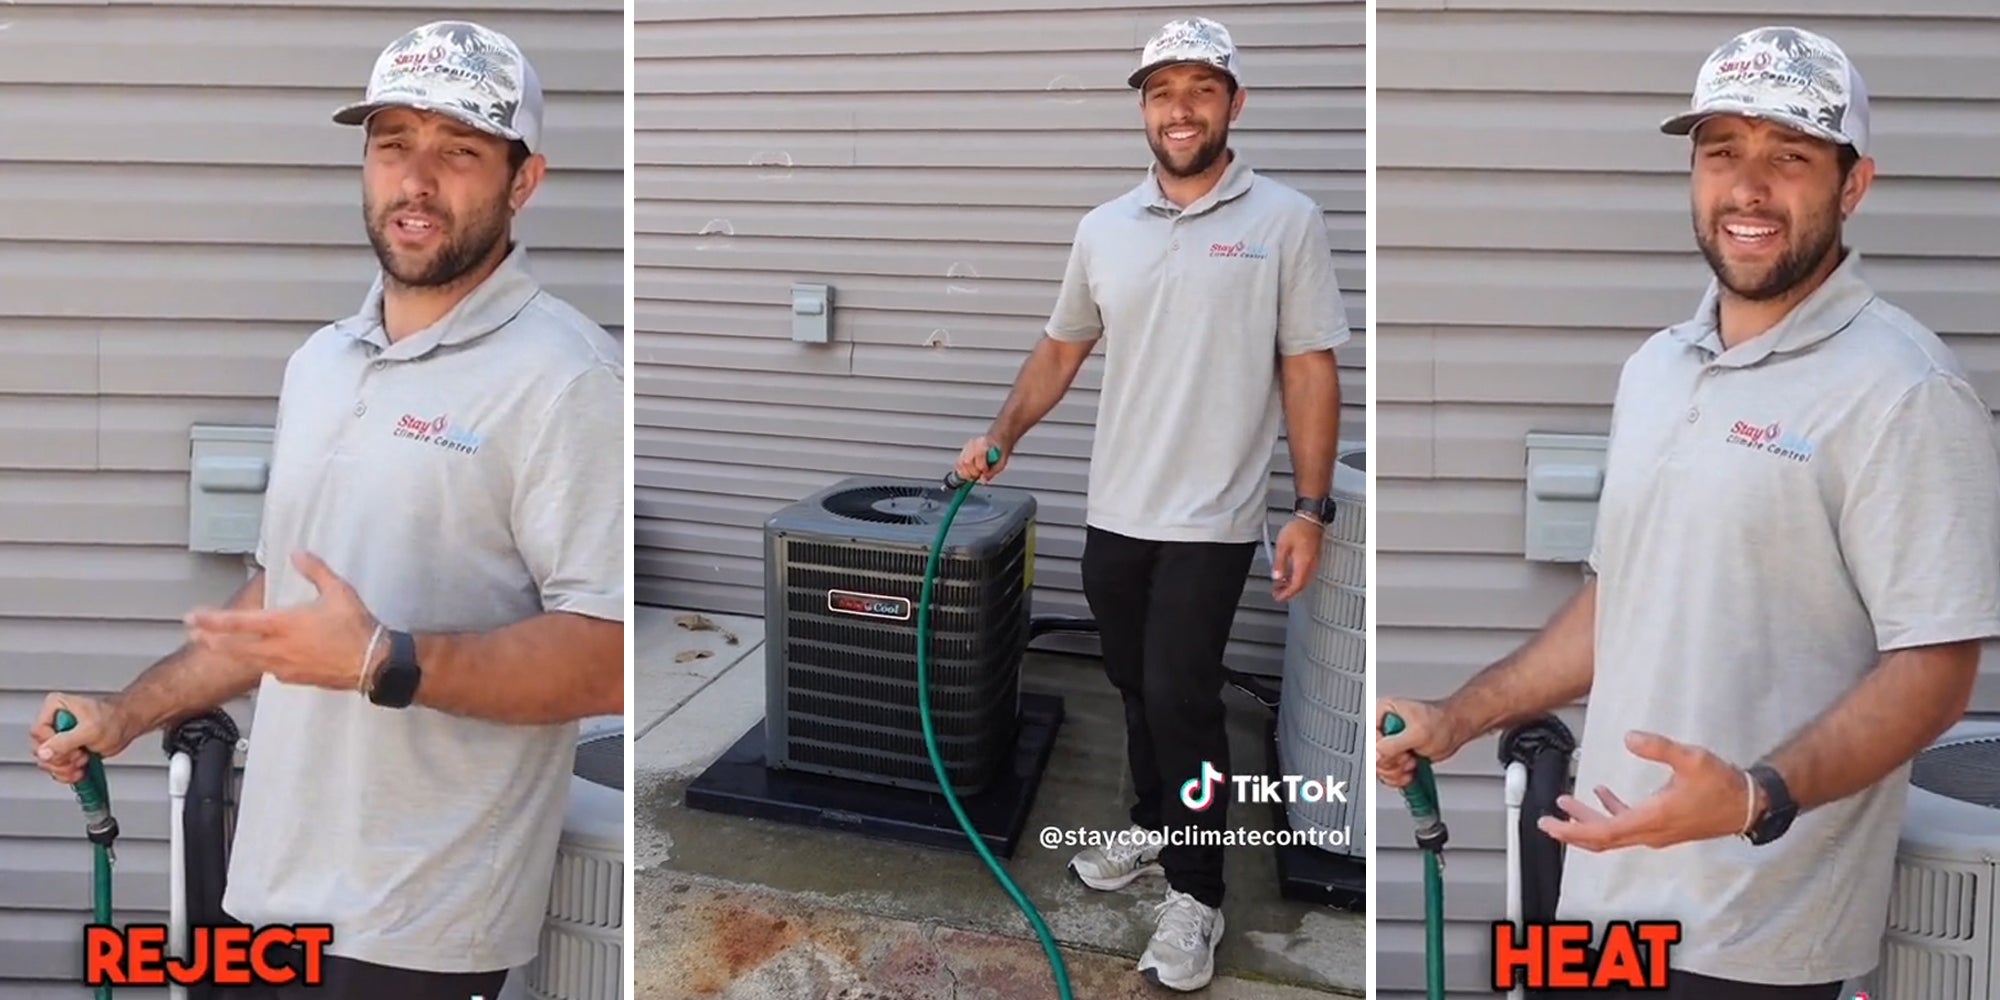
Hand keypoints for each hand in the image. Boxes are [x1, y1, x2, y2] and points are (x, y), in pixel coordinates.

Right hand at [30, 693, 134, 784]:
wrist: (126, 726)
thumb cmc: (113, 719)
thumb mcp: (90, 730)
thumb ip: (65, 742)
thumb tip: (44, 753)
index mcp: (54, 707)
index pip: (38, 733)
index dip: (52, 745)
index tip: (72, 748)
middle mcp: (51, 721)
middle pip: (40, 750)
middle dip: (61, 759)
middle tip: (79, 756)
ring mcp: (57, 737)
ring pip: (46, 762)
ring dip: (64, 769)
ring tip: (83, 761)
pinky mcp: (64, 750)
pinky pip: (55, 768)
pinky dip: (67, 774)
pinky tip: (80, 771)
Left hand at [183, 551, 381, 692]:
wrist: (373, 664)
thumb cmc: (356, 626)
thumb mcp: (339, 591)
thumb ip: (315, 570)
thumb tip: (297, 552)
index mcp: (285, 624)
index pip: (239, 622)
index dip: (213, 620)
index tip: (192, 617)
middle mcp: (279, 647)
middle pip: (235, 646)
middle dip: (211, 639)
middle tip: (192, 634)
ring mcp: (285, 666)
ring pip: (248, 660)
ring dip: (229, 651)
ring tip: (216, 647)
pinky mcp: (296, 678)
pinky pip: (269, 670)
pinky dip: (258, 662)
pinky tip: (259, 660)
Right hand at [954, 434, 1009, 482]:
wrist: (997, 441)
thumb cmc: (1000, 451)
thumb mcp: (1001, 462)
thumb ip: (992, 472)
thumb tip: (983, 480)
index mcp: (984, 444)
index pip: (978, 456)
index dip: (982, 467)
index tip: (985, 471)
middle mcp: (973, 444)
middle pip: (966, 461)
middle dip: (973, 472)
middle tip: (980, 475)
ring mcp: (966, 448)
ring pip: (960, 463)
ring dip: (967, 473)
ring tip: (975, 475)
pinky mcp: (962, 452)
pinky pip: (958, 464)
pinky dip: (962, 471)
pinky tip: (970, 473)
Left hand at [1271, 516, 1321, 600]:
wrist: (1311, 519)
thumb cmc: (1298, 529)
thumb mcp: (1283, 546)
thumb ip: (1279, 563)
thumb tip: (1276, 576)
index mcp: (1303, 564)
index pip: (1296, 586)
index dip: (1287, 594)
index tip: (1278, 597)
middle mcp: (1310, 565)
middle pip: (1301, 586)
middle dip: (1289, 592)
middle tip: (1278, 593)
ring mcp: (1314, 562)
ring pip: (1304, 581)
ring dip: (1293, 585)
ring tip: (1281, 585)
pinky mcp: (1314, 558)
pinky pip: (1307, 574)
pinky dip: (1298, 578)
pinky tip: (1290, 575)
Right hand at [1375, 698, 1468, 788]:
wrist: (1454, 730)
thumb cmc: (1441, 722)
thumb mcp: (1417, 733)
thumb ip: (1394, 744)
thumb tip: (1376, 754)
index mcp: (1380, 713)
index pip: (1367, 738)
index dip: (1381, 751)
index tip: (1398, 753)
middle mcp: (1381, 728)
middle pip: (1372, 756)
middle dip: (1392, 764)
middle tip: (1407, 757)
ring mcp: (1388, 744)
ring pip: (1379, 768)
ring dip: (1396, 773)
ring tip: (1411, 763)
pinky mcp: (1395, 756)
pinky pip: (1387, 774)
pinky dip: (1398, 778)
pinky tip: (1410, 772)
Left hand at [1538, 730, 1751, 851]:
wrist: (1748, 805)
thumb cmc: (1722, 784)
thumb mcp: (1691, 758)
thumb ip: (1659, 747)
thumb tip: (1628, 737)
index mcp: (1652, 819)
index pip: (1603, 833)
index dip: (1573, 831)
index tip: (1549, 825)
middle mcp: (1650, 832)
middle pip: (1602, 839)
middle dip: (1571, 832)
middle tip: (1545, 822)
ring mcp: (1656, 832)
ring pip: (1613, 833)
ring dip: (1587, 821)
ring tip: (1564, 805)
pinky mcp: (1662, 826)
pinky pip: (1628, 825)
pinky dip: (1610, 813)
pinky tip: (1601, 794)